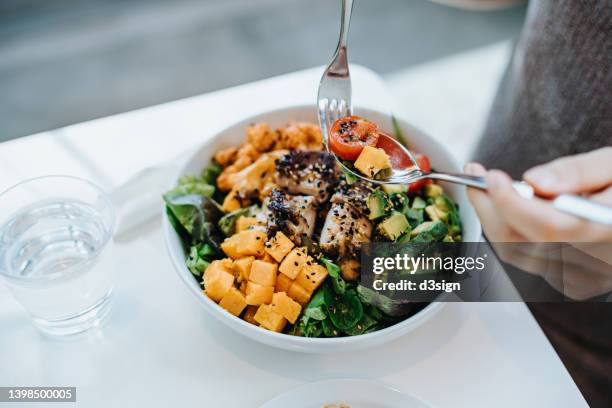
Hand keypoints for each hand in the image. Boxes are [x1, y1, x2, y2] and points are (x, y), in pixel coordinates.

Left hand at [465, 147, 611, 298]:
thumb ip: (579, 171)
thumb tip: (534, 181)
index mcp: (609, 229)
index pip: (550, 227)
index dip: (513, 203)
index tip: (491, 177)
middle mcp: (594, 262)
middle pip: (520, 241)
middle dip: (488, 204)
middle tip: (474, 173)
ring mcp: (578, 277)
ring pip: (512, 251)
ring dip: (491, 216)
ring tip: (487, 185)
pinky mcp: (567, 282)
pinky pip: (520, 257)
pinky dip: (506, 230)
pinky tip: (508, 207)